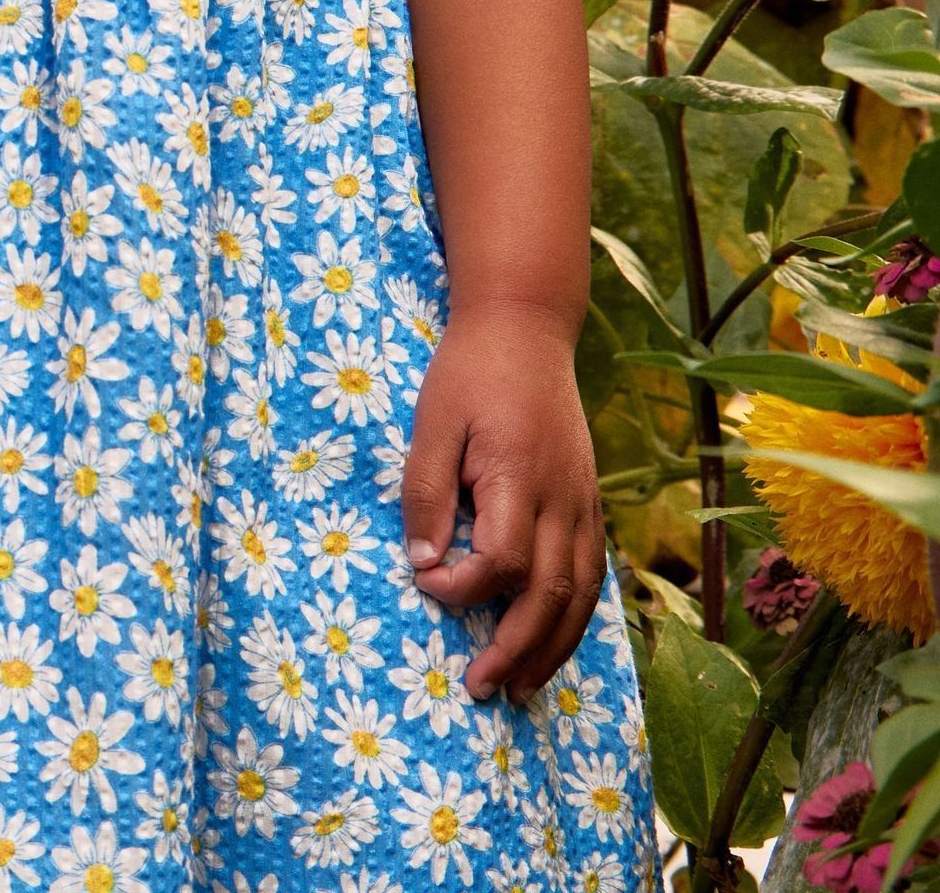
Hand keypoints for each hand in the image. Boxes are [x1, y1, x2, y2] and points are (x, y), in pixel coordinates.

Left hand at [399, 301, 605, 704]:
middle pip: (551, 595)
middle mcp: (563, 498)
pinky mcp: (589, 500)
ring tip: (519, 689)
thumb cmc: (470, 371)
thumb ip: (426, 493)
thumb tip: (423, 566)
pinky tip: (551, 642)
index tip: (427, 584)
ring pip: (581, 595)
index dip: (465, 588)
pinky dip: (575, 618)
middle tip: (481, 689)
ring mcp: (583, 501)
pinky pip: (592, 573)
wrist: (526, 326)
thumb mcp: (433, 421)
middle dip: (515, 650)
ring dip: (551, 649)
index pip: (503, 561)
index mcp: (520, 476)